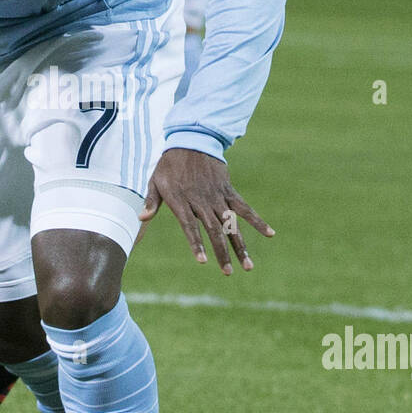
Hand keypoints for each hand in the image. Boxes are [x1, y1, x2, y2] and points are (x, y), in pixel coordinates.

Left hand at [138, 148, 274, 273]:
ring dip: (240, 245)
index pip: (190, 226)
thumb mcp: (155, 181)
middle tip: (228, 272)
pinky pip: (245, 208)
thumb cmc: (169, 165)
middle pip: (214, 230)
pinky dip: (258, 220)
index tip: (202, 261)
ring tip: (248, 265)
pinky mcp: (228, 191)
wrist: (191, 141)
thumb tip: (141, 218)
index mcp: (182, 200)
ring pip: (231, 224)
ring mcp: (217, 196)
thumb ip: (151, 201)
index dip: (196, 243)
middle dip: (222, 252)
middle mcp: (202, 201)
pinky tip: (270, 233)